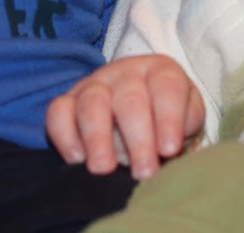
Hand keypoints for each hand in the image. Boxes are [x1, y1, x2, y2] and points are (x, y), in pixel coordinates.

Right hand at [45, 55, 204, 179]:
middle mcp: (126, 73)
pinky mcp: (67, 101)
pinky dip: (65, 136)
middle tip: (144, 173)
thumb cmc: (166, 121)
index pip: (167, 87)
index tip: (169, 150)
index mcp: (160, 72)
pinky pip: (58, 112)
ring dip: (98, 138)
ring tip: (105, 170)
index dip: (169, 118)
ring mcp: (94, 85)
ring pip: (92, 103)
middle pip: (130, 99)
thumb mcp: (185, 120)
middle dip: (138, 138)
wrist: (140, 113)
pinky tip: (77, 160)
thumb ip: (183, 129)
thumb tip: (169, 151)